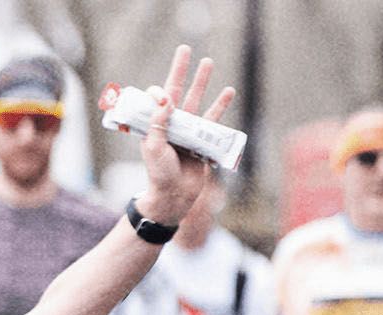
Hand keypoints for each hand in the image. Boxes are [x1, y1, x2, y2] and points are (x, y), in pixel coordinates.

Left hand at [136, 46, 235, 226]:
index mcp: (155, 125)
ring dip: (203, 82)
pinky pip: (213, 120)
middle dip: (183, 71)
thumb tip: (164, 98)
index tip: (164, 94)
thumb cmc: (159, 173)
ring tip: (208, 62)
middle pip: (179, 92)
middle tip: (186, 50)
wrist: (175, 196)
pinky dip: (221, 105)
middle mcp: (171, 125)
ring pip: (197, 101)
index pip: (158, 100)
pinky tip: (228, 91)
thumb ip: (158, 123)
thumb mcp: (153, 147)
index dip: (161, 91)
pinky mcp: (202, 140)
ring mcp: (188, 131)